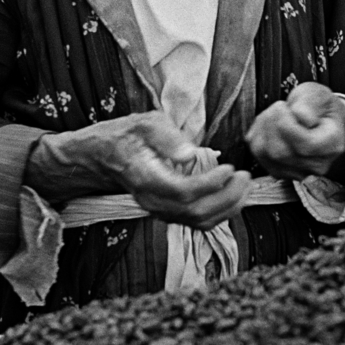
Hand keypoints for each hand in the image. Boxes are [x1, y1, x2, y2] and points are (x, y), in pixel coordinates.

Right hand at [27, 111, 250, 230]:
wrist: (99, 157)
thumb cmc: (123, 136)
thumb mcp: (143, 122)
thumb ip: (167, 136)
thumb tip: (191, 153)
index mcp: (146, 177)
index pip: (183, 192)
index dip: (210, 185)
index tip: (229, 168)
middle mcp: (152, 201)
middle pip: (195, 212)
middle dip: (227, 198)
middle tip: (245, 176)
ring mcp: (159, 210)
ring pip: (198, 222)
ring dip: (228, 207)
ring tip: (245, 186)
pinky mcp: (167, 212)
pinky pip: (196, 222)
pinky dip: (220, 213)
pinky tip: (233, 197)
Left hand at [246, 82, 344, 180]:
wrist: (318, 118)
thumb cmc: (319, 107)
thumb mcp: (319, 94)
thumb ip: (311, 102)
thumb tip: (301, 117)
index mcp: (332, 145)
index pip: (305, 145)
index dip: (288, 124)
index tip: (286, 106)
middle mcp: (317, 165)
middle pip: (281, 152)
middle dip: (272, 124)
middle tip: (279, 106)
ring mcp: (297, 171)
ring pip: (266, 154)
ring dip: (263, 127)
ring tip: (275, 113)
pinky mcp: (278, 170)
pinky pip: (257, 152)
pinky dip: (257, 133)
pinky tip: (269, 124)